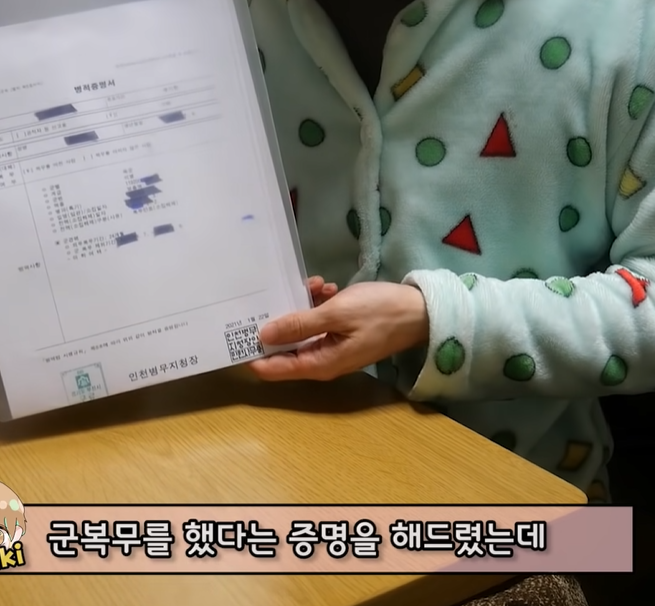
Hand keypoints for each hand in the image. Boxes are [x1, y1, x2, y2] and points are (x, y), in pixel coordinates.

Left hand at [248, 281, 428, 381]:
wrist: (420, 310)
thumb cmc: (380, 313)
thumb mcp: (336, 314)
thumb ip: (299, 324)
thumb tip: (263, 336)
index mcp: (318, 363)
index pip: (272, 369)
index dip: (251, 352)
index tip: (234, 330)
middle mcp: (321, 360)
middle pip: (283, 346)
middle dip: (277, 320)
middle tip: (269, 293)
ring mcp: (331, 346)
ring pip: (300, 327)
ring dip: (302, 305)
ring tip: (315, 285)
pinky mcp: (340, 332)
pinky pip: (317, 320)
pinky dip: (317, 303)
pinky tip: (326, 286)